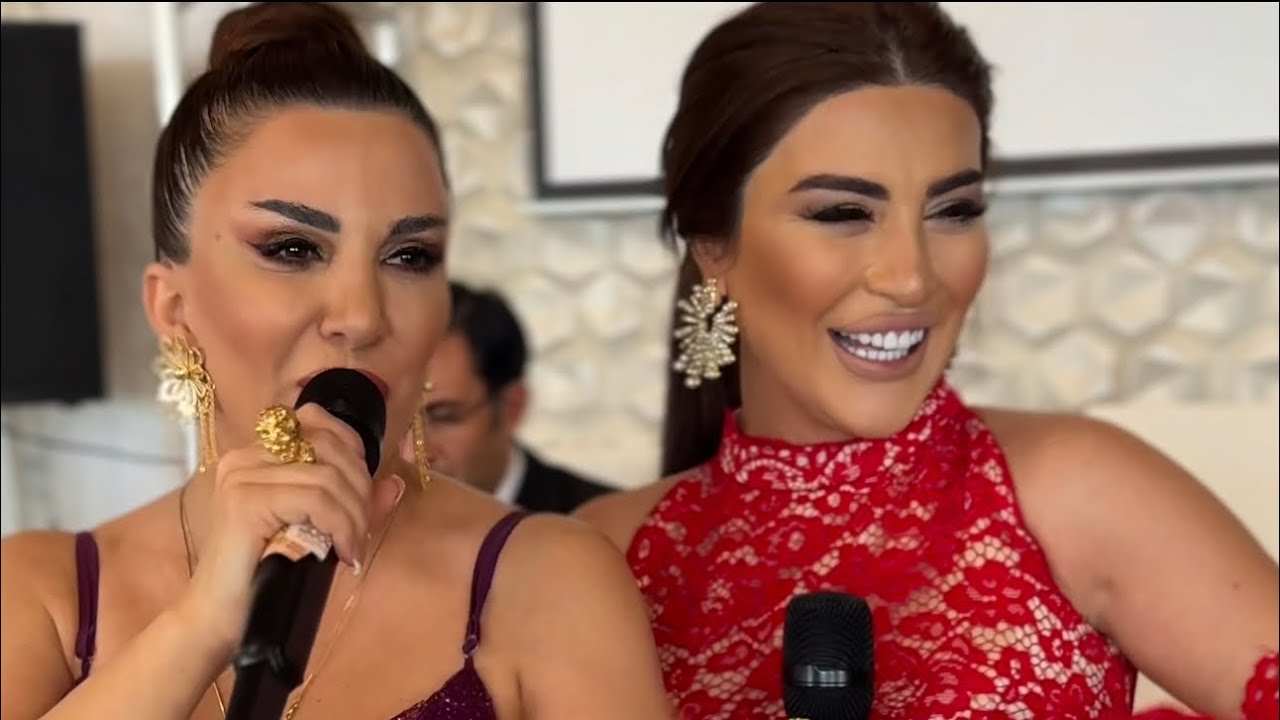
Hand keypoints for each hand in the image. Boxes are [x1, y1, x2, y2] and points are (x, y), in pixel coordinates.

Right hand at [176, 404, 403, 652]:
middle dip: (360, 488)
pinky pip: (315, 499)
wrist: (222, 618)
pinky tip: (344, 554)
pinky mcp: (245, 501)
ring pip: (327, 476)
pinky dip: (341, 526)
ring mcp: (242, 476)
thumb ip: (353, 502)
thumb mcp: (321, 529)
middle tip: (361, 531)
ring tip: (353, 548)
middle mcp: (245, 456)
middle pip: (328, 445)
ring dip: (354, 516)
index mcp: (258, 453)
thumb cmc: (269, 573)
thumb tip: (395, 483)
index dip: (352, 448)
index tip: (363, 491)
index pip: (315, 418)